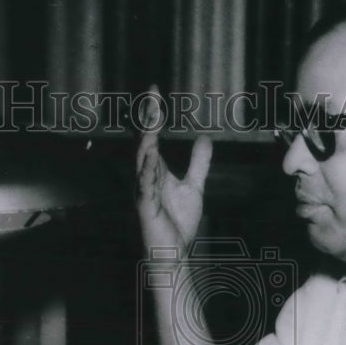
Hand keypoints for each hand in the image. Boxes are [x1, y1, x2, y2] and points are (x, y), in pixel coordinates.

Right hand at [136, 85, 212, 256]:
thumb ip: (198, 163)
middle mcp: (146, 177)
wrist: (173, 253)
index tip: (155, 91)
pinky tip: (151, 157)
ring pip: (141, 162)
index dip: (152, 115)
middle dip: (147, 120)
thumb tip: (204, 138)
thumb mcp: (194, 187)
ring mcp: (144, 192)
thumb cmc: (177, 223)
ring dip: (146, 141)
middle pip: (144, 142)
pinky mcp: (145, 209)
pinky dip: (147, 171)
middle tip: (151, 96)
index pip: (151, 136)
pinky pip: (144, 187)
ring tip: (151, 121)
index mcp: (155, 170)